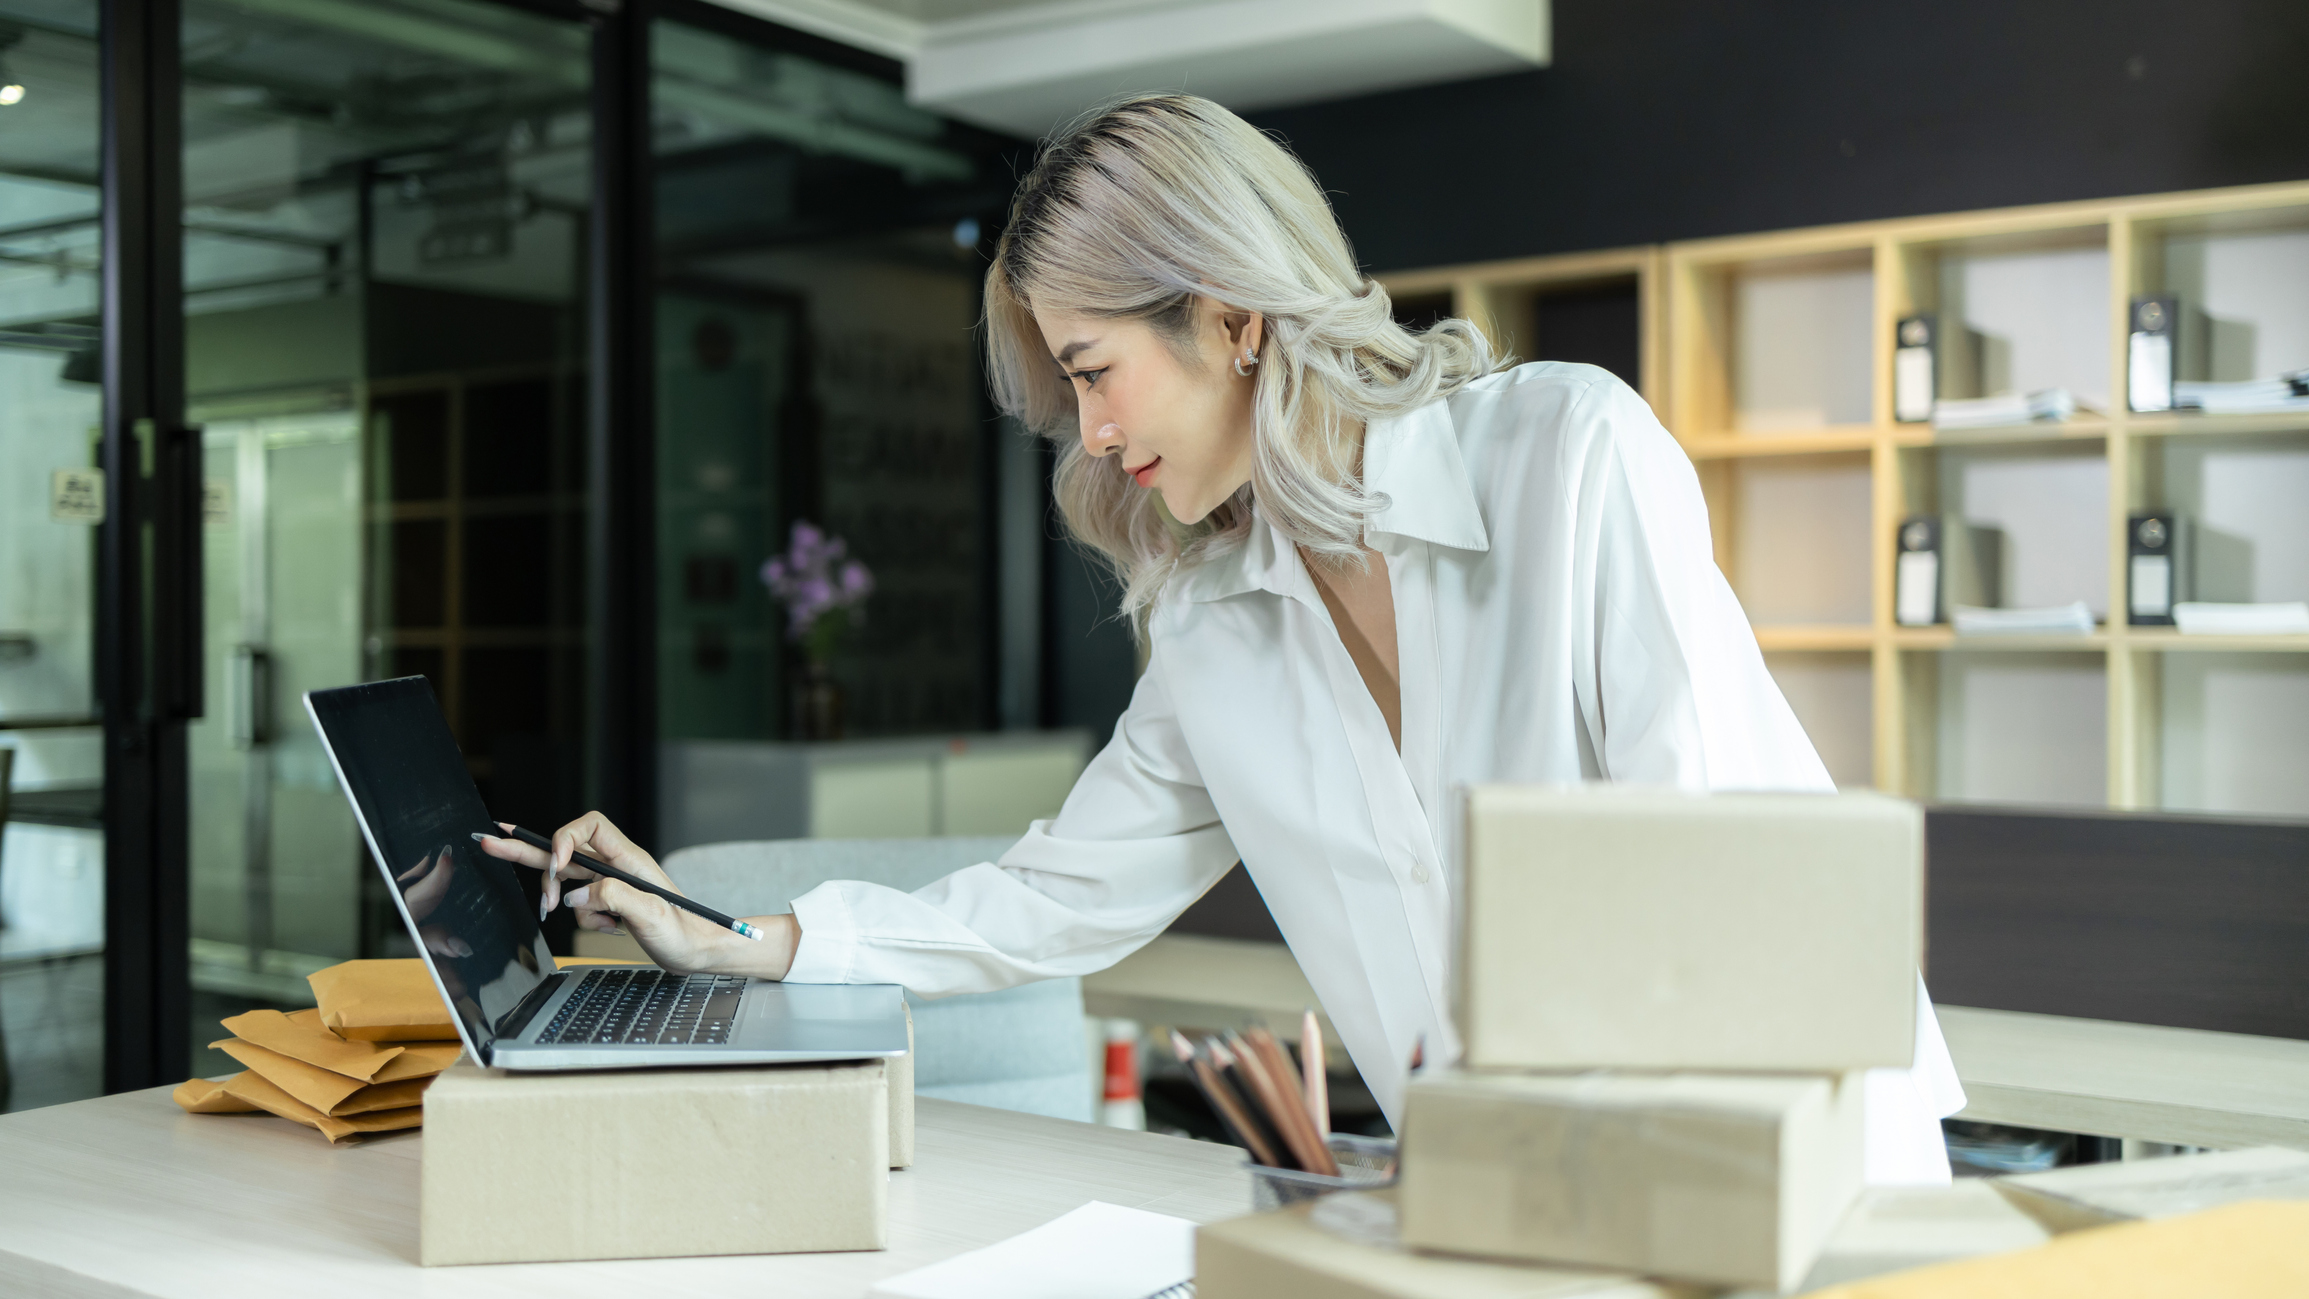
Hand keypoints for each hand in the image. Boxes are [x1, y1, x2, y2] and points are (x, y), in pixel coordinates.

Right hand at [476, 812, 798, 978]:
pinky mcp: (606, 903)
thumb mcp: (652, 915)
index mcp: (629, 858)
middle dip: (529, 848)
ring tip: (579, 917)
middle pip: (564, 848)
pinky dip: (582, 918)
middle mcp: (616, 866)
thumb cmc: (685, 931)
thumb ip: (613, 897)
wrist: (699, 953)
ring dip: (564, 899)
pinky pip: (576, 905)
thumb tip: (576, 895)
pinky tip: (609, 929)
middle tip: (491, 840)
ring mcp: (609, 884)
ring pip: (566, 880)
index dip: (565, 839)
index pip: (588, 828)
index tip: (558, 868)